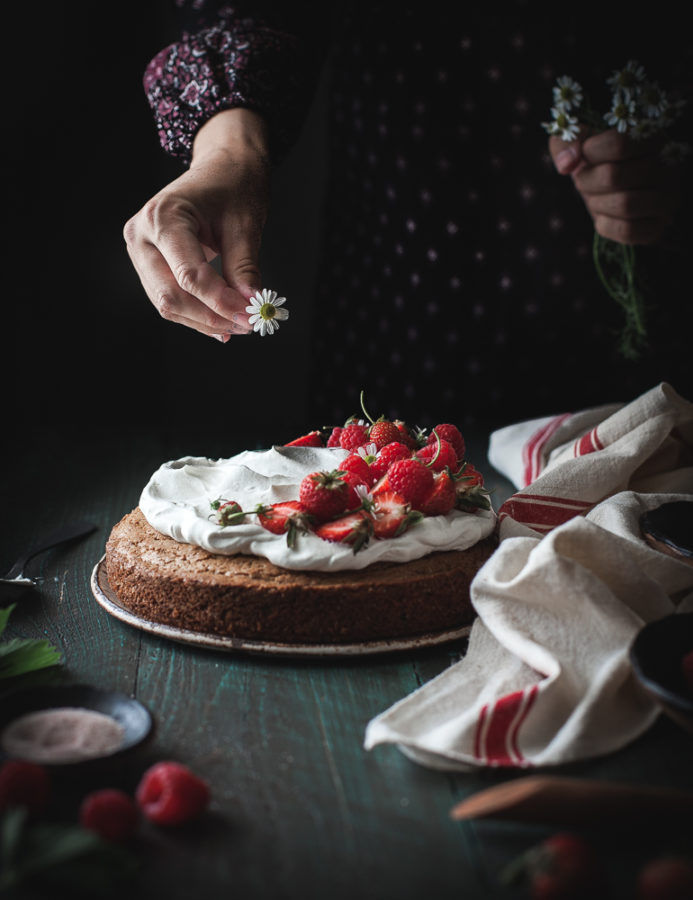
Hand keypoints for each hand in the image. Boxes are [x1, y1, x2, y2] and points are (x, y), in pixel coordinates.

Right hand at [124, 109, 270, 340]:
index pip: (189, 275)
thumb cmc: (233, 186)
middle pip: (171, 295)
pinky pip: (169, 298)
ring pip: (167, 303)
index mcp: (163, 217)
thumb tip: (250, 307)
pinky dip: (196, 313)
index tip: (251, 317)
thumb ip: (244, 268)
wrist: (222, 167)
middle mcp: (142, 234)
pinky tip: (222, 322)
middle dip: (210, 316)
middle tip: (246, 325)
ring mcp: (140, 250)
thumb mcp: (245, 225)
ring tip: (238, 325)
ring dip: (203, 320)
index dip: (220, 302)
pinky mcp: (148, 263)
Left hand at [549, 129, 679, 244]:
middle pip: (613, 176)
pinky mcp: (657, 226)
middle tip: (585, 181)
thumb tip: (567, 164)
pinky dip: (605, 226)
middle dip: (587, 181)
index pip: (618, 144)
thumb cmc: (596, 161)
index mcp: (650, 138)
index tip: (585, 154)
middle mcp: (666, 167)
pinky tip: (603, 217)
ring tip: (595, 198)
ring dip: (597, 204)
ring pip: (624, 205)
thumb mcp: (579, 142)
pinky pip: (628, 231)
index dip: (590, 152)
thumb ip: (566, 142)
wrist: (612, 190)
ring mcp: (666, 198)